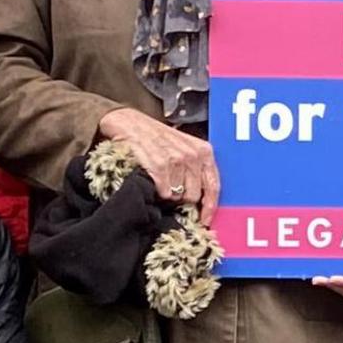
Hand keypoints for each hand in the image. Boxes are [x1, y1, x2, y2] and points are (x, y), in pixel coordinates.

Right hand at [96, 105, 218, 219]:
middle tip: (170, 188)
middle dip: (182, 198)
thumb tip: (200, 200)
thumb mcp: (183, 147)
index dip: (210, 207)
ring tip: (159, 179)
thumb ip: (195, 169)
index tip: (205, 220)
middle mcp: (192, 155)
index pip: (213, 186)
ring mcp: (176, 160)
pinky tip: (152, 179)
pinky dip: (156, 191)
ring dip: (167, 193)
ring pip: (177, 196)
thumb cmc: (156, 137)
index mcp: (203, 151)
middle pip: (193, 196)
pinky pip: (163, 193)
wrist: (129, 123)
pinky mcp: (159, 166)